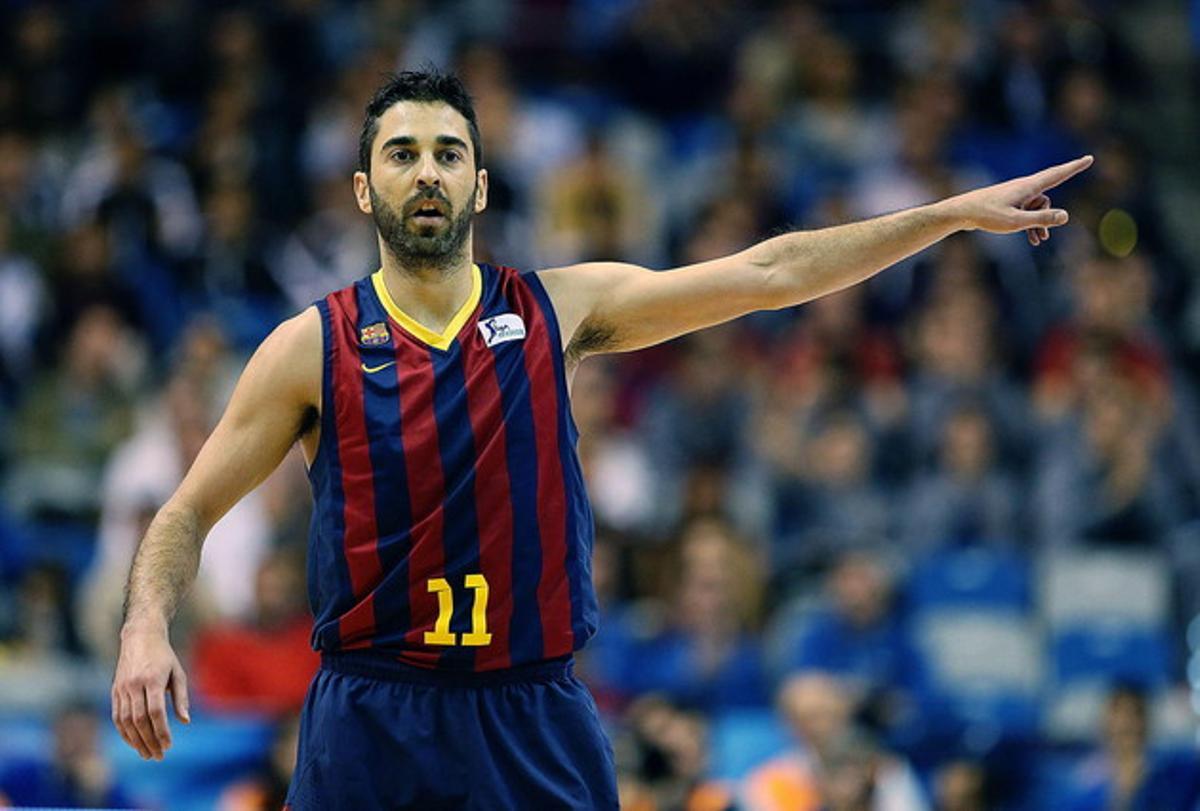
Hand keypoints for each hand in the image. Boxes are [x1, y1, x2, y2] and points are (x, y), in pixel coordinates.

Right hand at [112, 624, 189, 759]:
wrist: (140, 637)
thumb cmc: (164, 656)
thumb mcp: (178, 673)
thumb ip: (181, 697)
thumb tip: (185, 721)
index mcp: (153, 679)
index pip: (155, 712)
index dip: (161, 731)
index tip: (168, 745)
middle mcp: (134, 685)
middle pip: (139, 720)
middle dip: (149, 741)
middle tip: (158, 756)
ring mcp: (122, 688)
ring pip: (125, 721)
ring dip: (136, 741)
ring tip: (147, 754)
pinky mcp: (114, 691)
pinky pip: (117, 716)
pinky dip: (124, 732)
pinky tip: (134, 742)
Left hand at [945, 155, 1093, 244]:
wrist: (962, 213)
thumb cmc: (987, 216)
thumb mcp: (1016, 222)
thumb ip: (1041, 220)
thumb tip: (1065, 216)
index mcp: (1028, 187)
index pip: (1057, 174)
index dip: (1074, 167)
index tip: (1090, 158)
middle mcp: (1024, 187)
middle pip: (1047, 199)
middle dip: (1048, 216)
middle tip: (1041, 235)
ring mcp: (1017, 195)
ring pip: (1037, 208)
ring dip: (1039, 223)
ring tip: (1037, 240)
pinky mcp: (1010, 203)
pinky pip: (1028, 212)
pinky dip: (1031, 223)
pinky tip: (1032, 239)